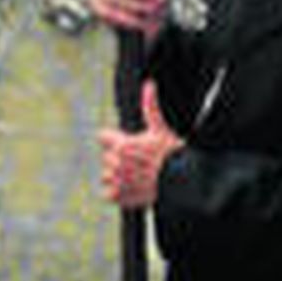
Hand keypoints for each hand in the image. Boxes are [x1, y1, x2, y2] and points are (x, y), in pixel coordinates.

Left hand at [99, 81, 182, 210]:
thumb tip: (149, 83)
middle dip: (118, 158)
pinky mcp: (119, 197)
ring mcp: (116, 180)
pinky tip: (129, 189)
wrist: (179, 182)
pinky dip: (116, 193)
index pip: (102, 137)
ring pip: (106, 176)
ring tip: (134, 177)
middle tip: (138, 162)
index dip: (114, 139)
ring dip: (116, 177)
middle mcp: (115, 162)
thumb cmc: (170, 153)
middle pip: (106, 157)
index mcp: (122, 143)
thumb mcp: (160, 128)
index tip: (129, 144)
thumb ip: (150, 105)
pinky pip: (107, 194)